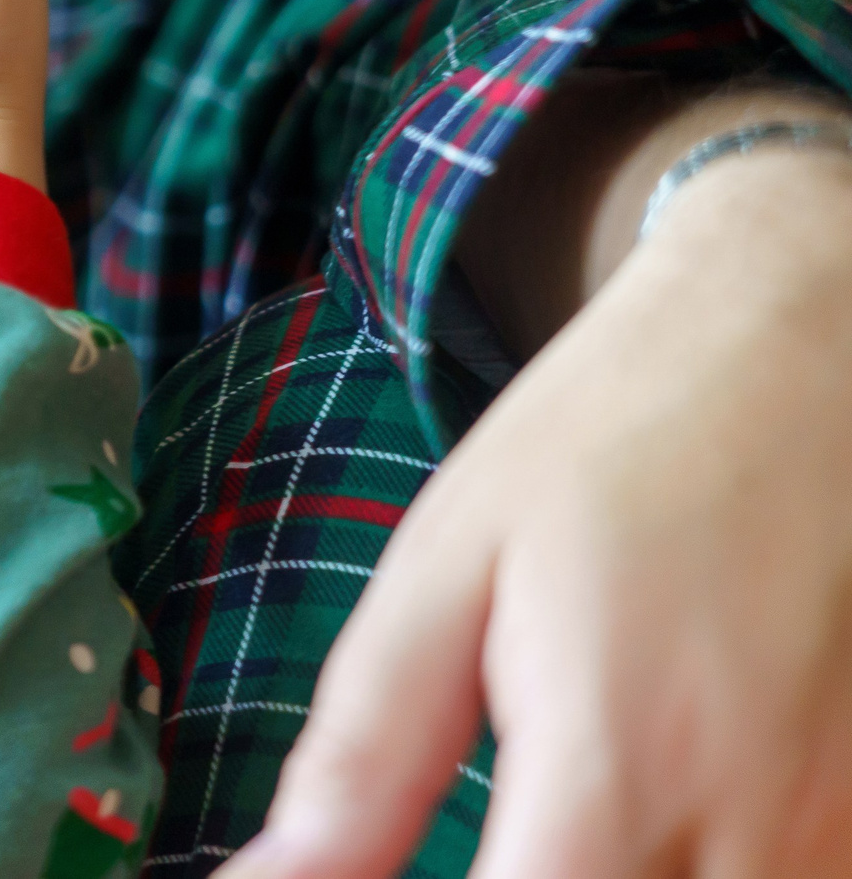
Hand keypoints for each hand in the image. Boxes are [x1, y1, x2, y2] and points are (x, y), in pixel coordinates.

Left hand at [219, 147, 851, 878]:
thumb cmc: (611, 441)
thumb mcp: (448, 572)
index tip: (383, 873)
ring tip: (545, 818)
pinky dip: (698, 866)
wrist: (807, 340)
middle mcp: (756, 835)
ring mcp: (846, 834)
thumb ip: (362, 756)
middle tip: (481, 832)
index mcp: (617, 772)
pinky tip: (644, 820)